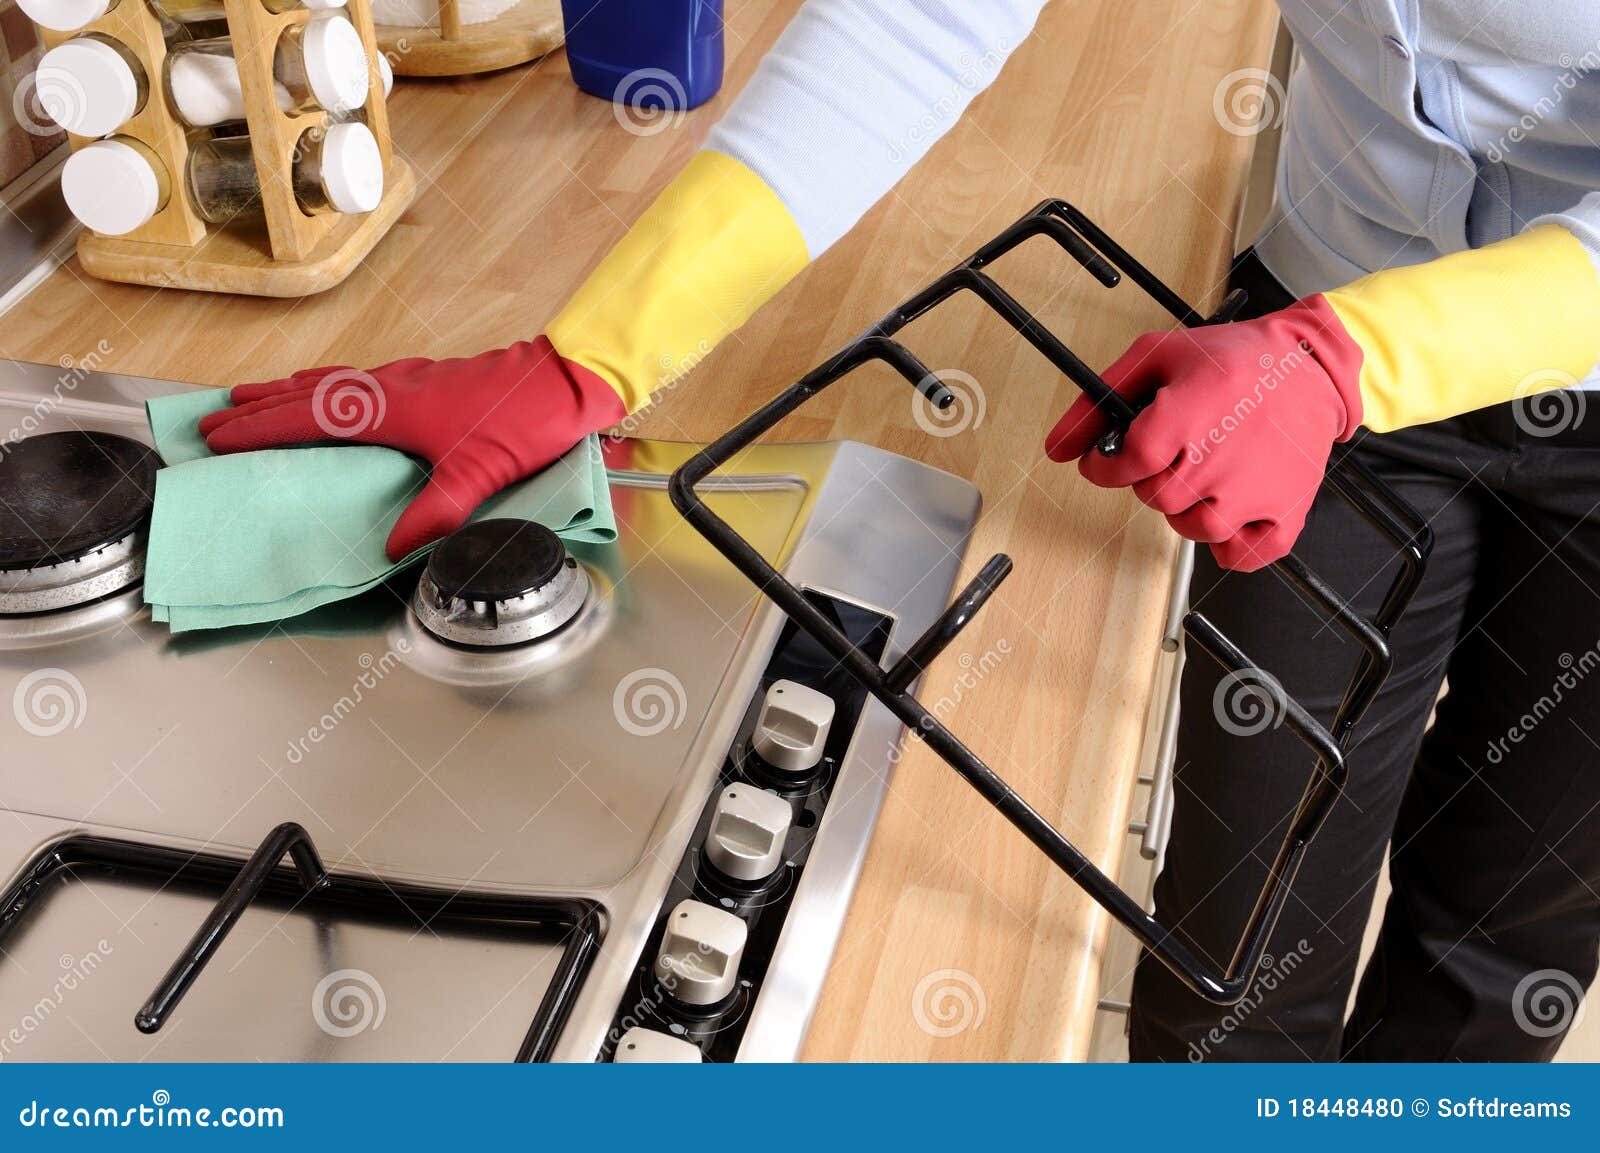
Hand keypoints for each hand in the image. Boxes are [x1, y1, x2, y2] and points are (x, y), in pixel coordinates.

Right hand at [200, 336, 624, 559]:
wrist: (566, 379)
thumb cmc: (525, 421)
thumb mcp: (480, 473)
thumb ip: (436, 511)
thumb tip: (392, 547)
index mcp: (392, 409)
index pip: (307, 419)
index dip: (258, 429)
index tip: (216, 435)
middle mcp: (392, 387)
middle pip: (308, 395)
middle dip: (258, 410)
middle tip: (212, 419)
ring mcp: (409, 378)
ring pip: (332, 383)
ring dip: (288, 392)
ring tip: (252, 398)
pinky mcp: (429, 377)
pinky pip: (360, 380)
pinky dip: (329, 385)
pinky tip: (332, 389)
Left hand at [1043, 297, 1362, 571]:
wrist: (1309, 365)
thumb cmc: (1233, 358)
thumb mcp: (1156, 357)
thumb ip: (1098, 402)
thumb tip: (1057, 449)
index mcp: (1185, 420)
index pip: (1124, 465)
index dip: (1107, 466)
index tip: (1111, 461)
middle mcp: (1218, 461)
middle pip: (1155, 498)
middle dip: (1153, 477)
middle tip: (1176, 450)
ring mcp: (1254, 492)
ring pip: (1193, 529)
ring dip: (1189, 506)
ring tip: (1207, 470)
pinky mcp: (1285, 511)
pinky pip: (1242, 555)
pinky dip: (1231, 543)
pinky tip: (1232, 508)